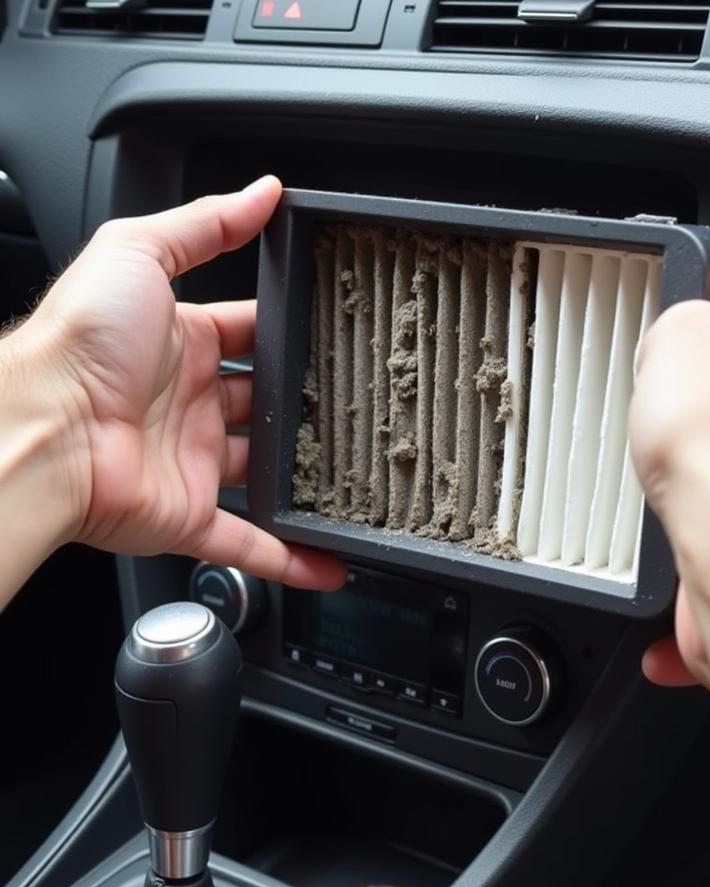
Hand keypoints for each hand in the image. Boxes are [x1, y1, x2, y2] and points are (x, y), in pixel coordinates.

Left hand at [14, 176, 344, 588]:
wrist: (42, 431)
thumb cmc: (78, 343)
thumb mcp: (139, 252)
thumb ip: (205, 225)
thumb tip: (262, 193)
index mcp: (179, 343)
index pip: (249, 332)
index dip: (287, 330)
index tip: (334, 330)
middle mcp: (186, 404)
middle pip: (263, 403)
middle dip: (305, 403)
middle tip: (359, 403)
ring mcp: (192, 462)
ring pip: (264, 475)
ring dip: (305, 479)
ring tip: (360, 477)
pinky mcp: (189, 515)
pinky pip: (248, 543)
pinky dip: (290, 557)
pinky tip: (330, 562)